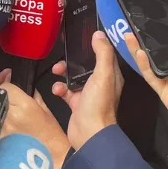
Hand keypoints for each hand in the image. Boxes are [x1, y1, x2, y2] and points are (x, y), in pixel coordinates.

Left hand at [1, 83, 69, 168]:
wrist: (52, 156)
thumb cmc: (51, 134)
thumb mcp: (44, 109)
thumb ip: (31, 94)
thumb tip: (21, 85)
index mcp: (24, 106)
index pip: (5, 87)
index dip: (8, 87)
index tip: (11, 92)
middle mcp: (11, 116)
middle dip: (4, 99)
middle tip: (12, 106)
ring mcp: (3, 129)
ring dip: (1, 113)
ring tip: (12, 119)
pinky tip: (9, 130)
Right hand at [51, 32, 122, 150]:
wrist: (88, 133)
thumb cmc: (98, 104)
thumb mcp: (103, 75)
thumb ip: (102, 53)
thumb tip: (98, 34)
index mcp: (111, 75)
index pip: (105, 54)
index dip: (95, 44)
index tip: (83, 35)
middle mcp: (100, 83)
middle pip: (86, 64)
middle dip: (73, 59)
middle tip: (64, 55)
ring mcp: (87, 93)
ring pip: (73, 76)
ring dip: (63, 72)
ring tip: (56, 72)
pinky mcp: (76, 102)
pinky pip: (65, 90)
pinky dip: (59, 88)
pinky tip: (57, 90)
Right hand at [129, 28, 167, 160]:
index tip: (167, 17)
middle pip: (166, 51)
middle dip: (153, 38)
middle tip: (142, 21)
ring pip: (154, 62)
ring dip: (141, 48)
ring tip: (131, 33)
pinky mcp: (165, 92)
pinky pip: (152, 77)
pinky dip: (144, 65)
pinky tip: (138, 52)